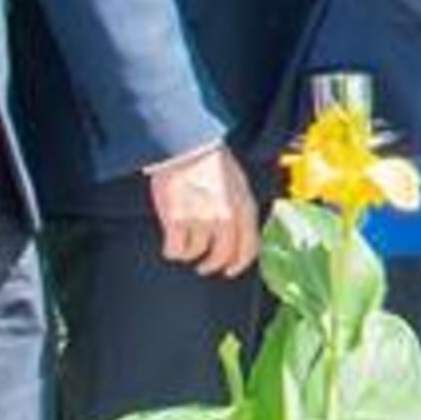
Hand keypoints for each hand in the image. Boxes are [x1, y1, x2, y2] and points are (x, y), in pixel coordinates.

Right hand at [146, 145, 261, 277]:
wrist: (187, 148)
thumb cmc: (211, 162)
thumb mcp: (239, 185)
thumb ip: (240, 209)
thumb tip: (238, 232)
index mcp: (245, 209)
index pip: (249, 248)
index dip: (239, 264)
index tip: (230, 270)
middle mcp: (226, 218)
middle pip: (222, 256)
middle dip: (212, 265)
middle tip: (204, 266)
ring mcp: (202, 221)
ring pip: (196, 253)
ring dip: (189, 253)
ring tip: (184, 245)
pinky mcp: (178, 221)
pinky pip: (175, 249)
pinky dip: (172, 250)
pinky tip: (171, 244)